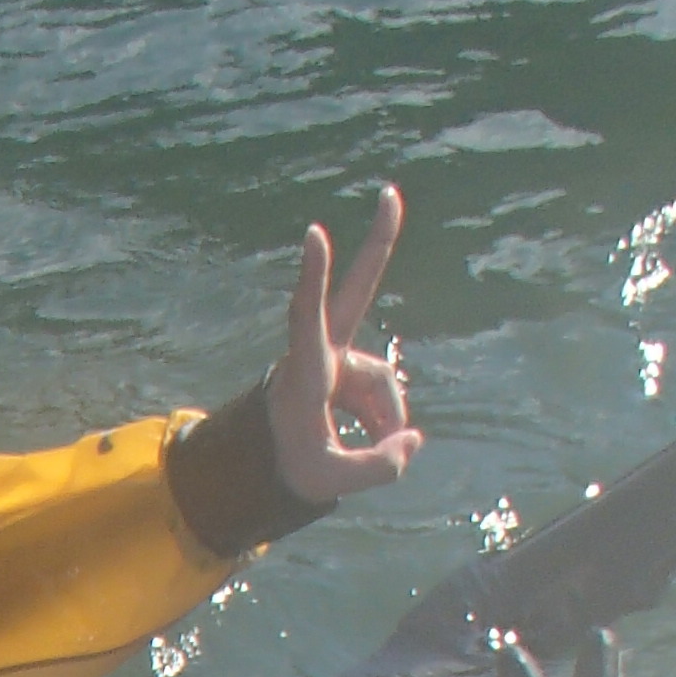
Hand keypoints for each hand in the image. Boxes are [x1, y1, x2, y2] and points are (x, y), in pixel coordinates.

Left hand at [271, 188, 421, 503]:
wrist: (264, 467)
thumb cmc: (286, 468)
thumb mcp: (330, 482)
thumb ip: (377, 467)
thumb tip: (411, 440)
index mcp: (304, 374)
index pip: (307, 317)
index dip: (314, 277)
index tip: (314, 232)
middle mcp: (321, 357)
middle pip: (355, 294)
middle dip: (377, 245)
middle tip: (390, 194)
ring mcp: (337, 360)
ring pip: (382, 382)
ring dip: (386, 419)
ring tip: (379, 451)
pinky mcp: (348, 370)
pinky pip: (381, 392)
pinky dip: (385, 420)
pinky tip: (380, 441)